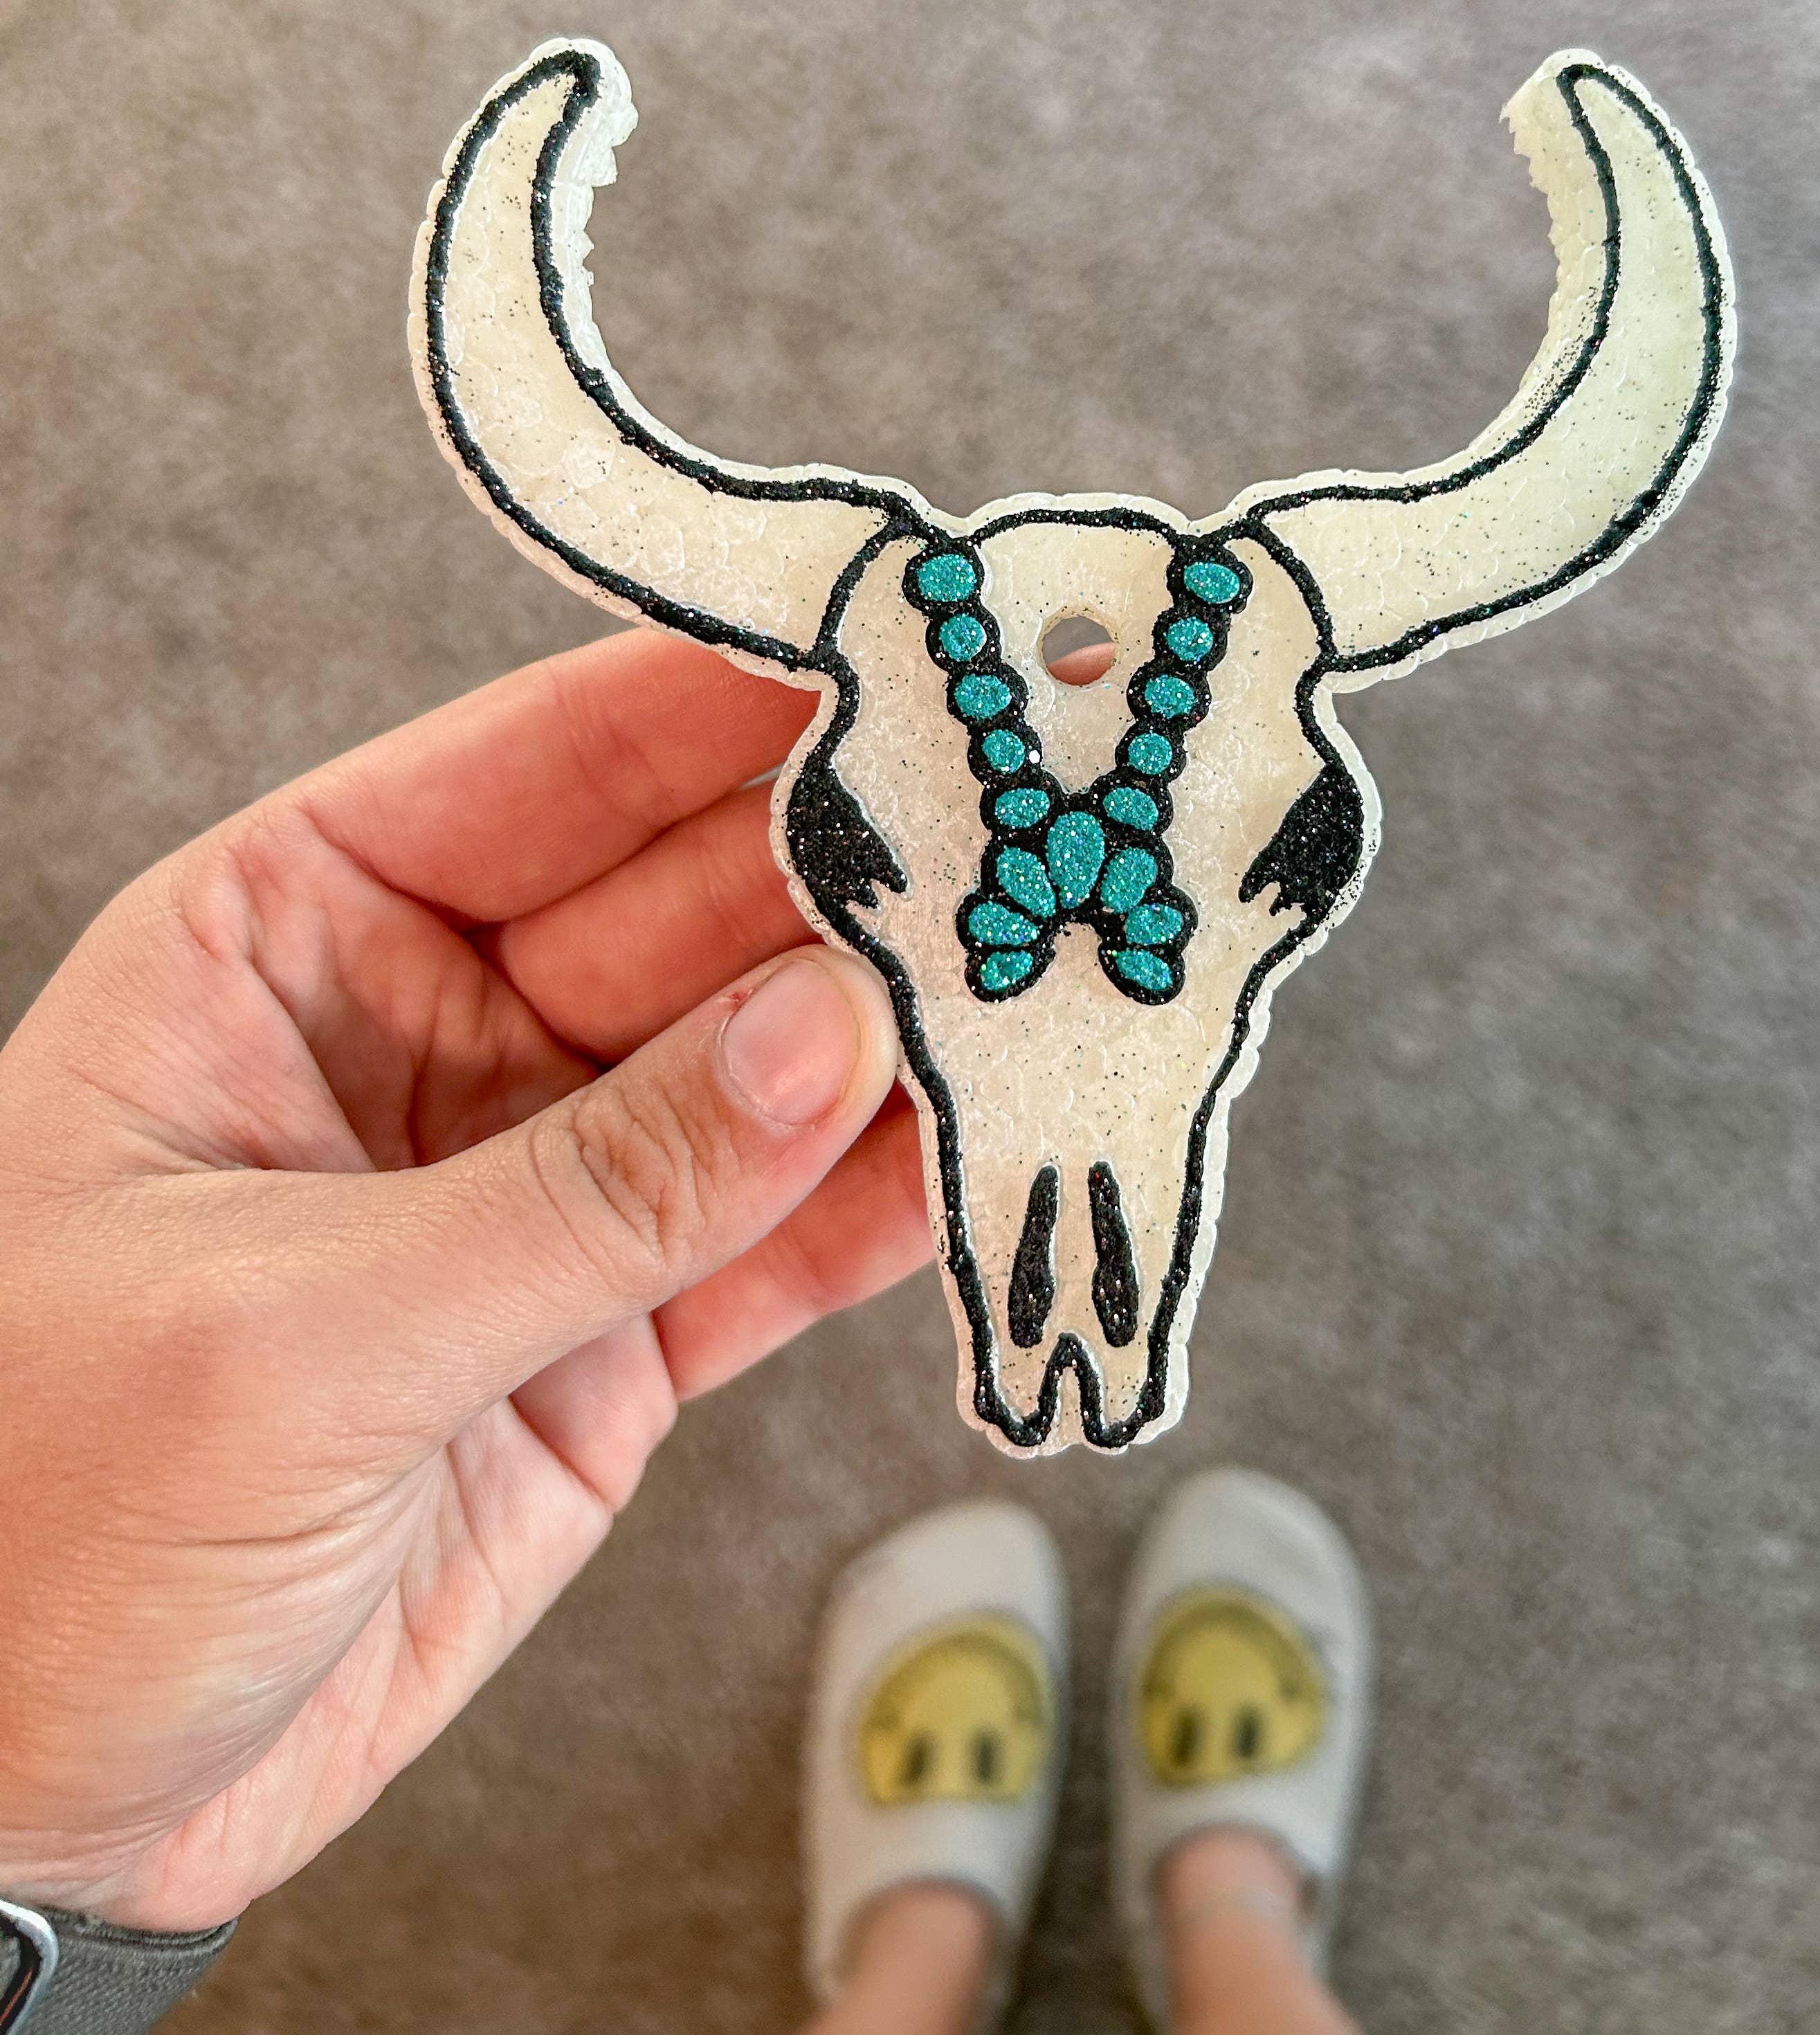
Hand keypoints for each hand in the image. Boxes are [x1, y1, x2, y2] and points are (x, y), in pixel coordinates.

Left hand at [0, 630, 926, 1929]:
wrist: (25, 1812)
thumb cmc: (27, 1537)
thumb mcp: (288, 1336)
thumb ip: (581, 1194)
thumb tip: (822, 1036)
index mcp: (284, 941)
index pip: (541, 768)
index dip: (721, 702)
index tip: (895, 655)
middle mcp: (423, 1032)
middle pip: (690, 903)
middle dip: (860, 868)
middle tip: (1037, 831)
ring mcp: (530, 1183)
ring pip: (761, 1065)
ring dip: (907, 1031)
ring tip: (1068, 973)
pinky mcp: (606, 1339)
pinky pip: (776, 1239)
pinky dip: (889, 1203)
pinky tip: (995, 1148)